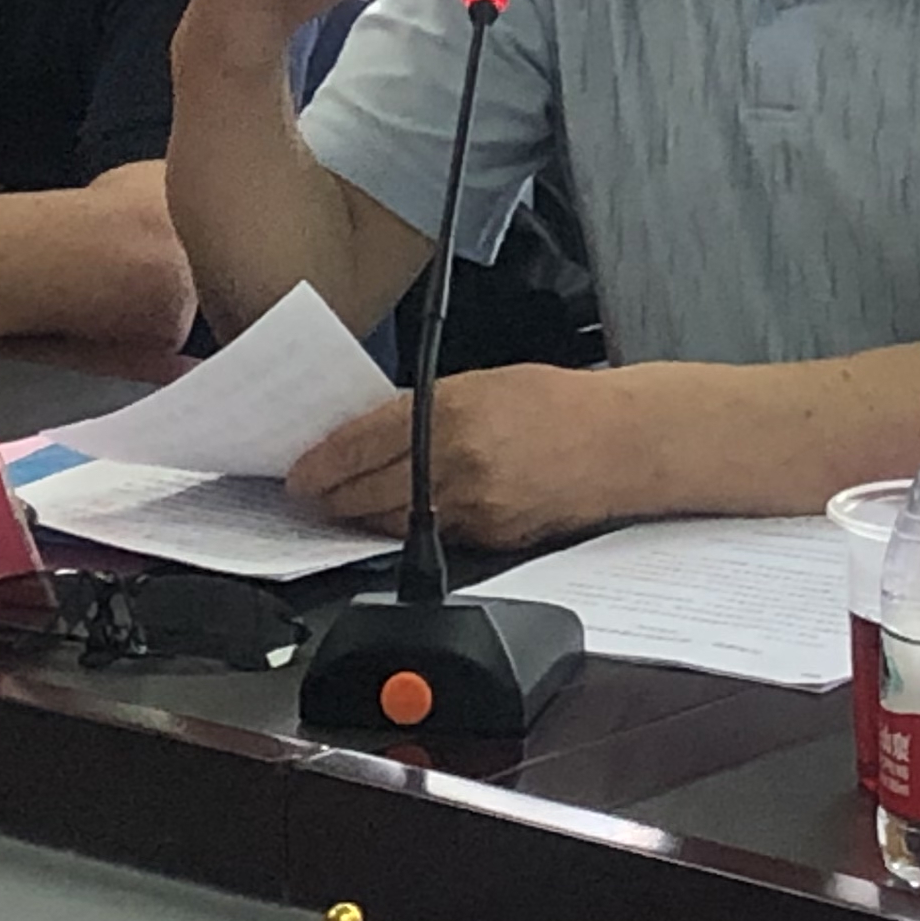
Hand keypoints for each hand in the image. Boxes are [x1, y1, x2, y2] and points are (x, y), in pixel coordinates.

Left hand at [287, 365, 634, 550]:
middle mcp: (456, 460)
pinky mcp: (490, 537)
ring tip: (344, 507)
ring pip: (392, 521)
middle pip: (366, 491)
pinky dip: (409, 526)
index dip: (320, 463)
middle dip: (330, 497)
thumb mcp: (482, 383)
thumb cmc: (559, 404)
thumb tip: (373, 431)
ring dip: (362, 515)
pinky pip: (432, 534)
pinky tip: (398, 515)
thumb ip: (425, 407)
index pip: (360, 444)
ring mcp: (473, 505)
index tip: (299, 471)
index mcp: (450, 410)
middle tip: (310, 493)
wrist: (620, 443)